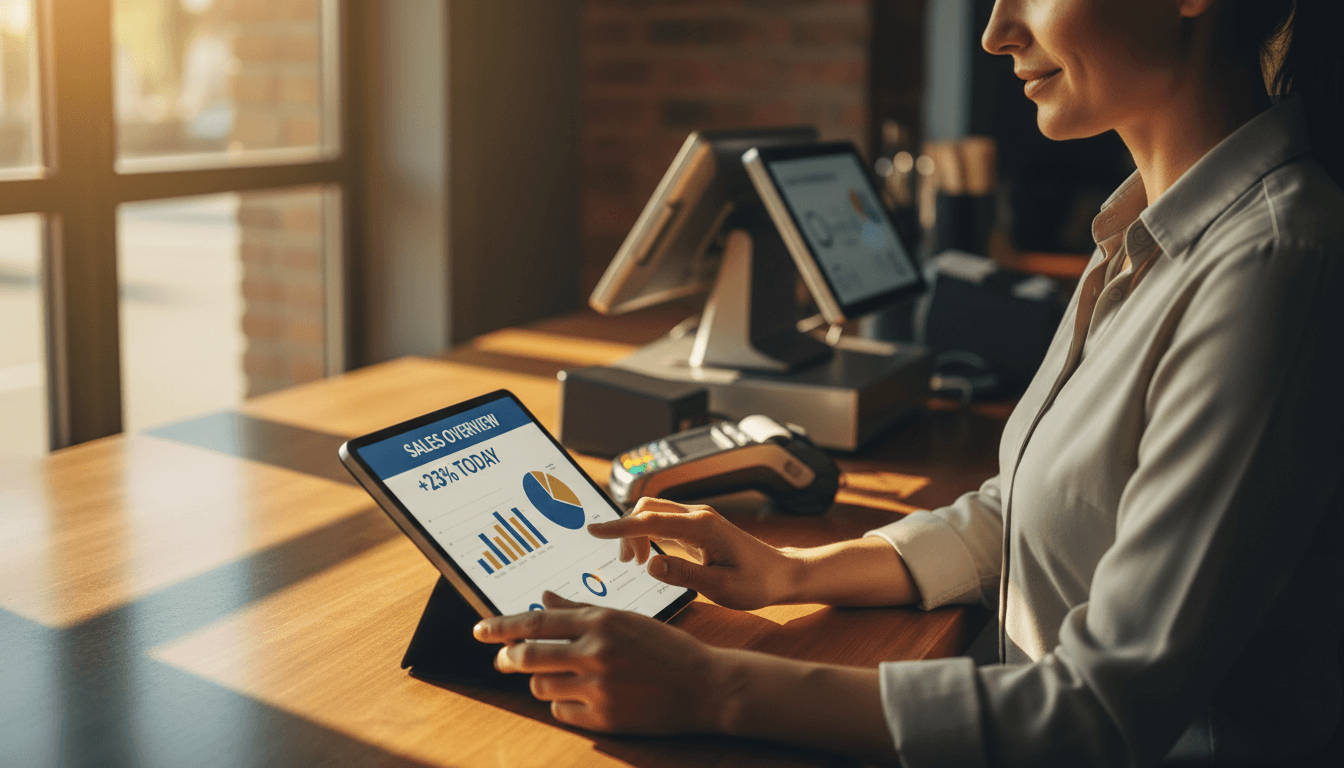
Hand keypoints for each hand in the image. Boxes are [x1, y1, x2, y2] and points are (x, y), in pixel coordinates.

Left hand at [473, 592, 729, 733]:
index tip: (479, 630)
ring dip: (541, 681)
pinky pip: (562, 711)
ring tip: (560, 677)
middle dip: (510, 659)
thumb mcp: (626, 619)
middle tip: (505, 660)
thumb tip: (543, 598)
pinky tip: (584, 696)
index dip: (501, 627)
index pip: (536, 622)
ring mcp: (599, 687)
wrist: (705, 686)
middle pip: (528, 656)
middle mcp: (595, 652)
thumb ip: (581, 610)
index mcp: (600, 621)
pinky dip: (565, 704)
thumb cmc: (665, 649)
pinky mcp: (604, 717)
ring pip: (541, 686)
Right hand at [586, 497, 797, 610]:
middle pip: (648, 509)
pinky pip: (664, 522)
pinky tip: (649, 555)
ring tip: (637, 562)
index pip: (650, 520)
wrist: (782, 574)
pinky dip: (649, 534)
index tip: (594, 530)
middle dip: (627, 530)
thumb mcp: (721, 587)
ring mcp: (698, 519)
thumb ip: (684, 574)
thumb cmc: (757, 582)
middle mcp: (698, 516)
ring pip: (654, 513)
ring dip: (637, 533)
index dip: (619, 526)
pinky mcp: (699, 527)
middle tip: (627, 562)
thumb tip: (651, 566)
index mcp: (702, 527)